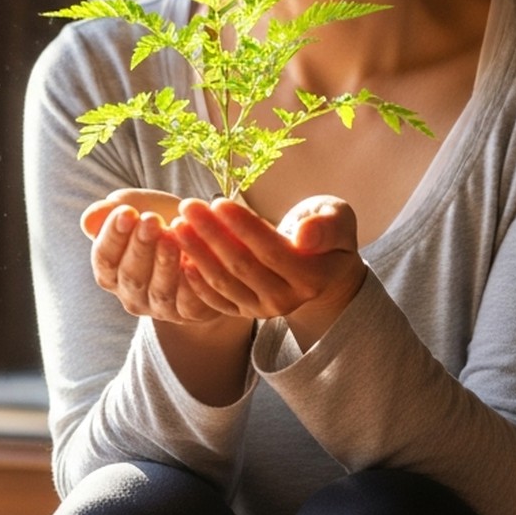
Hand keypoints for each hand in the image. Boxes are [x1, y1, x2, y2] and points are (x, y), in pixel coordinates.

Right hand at [82, 189, 228, 324]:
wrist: (198, 235)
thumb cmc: (159, 220)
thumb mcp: (134, 207)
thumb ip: (110, 212)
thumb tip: (89, 220)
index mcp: (110, 272)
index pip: (104, 258)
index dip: (113, 236)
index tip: (127, 211)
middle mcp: (131, 295)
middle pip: (130, 275)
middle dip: (140, 246)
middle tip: (151, 220)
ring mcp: (160, 307)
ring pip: (159, 291)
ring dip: (164, 263)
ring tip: (171, 235)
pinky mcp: (189, 312)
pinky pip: (189, 303)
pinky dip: (191, 284)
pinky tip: (194, 261)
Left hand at [169, 195, 367, 342]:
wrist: (321, 268)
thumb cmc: (325, 232)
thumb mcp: (337, 218)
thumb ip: (326, 225)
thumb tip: (305, 236)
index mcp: (312, 276)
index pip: (271, 251)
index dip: (243, 227)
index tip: (219, 202)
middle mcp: (287, 299)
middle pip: (241, 266)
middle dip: (211, 234)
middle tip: (188, 206)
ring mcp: (262, 309)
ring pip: (223, 282)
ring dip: (197, 253)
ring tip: (178, 225)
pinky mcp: (243, 312)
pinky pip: (214, 300)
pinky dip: (195, 281)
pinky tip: (179, 257)